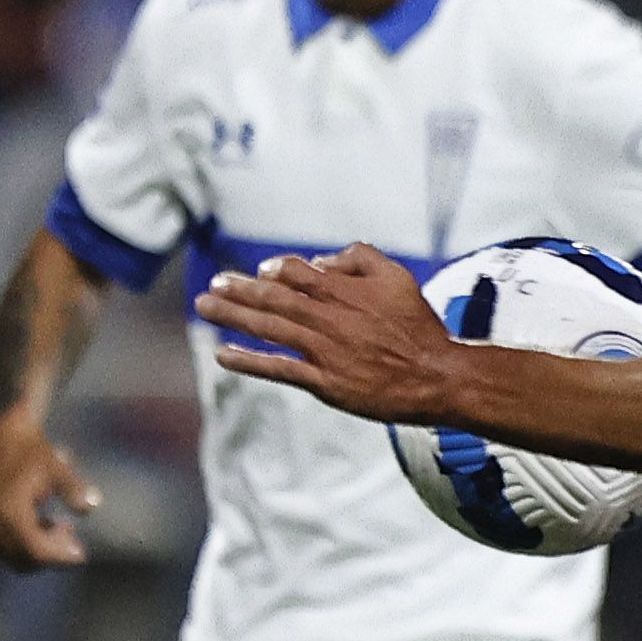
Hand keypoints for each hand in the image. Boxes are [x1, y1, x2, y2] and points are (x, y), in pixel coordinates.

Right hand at [0, 409, 98, 568]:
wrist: (6, 440)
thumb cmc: (34, 453)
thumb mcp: (57, 467)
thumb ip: (73, 488)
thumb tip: (91, 506)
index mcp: (9, 512)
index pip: (37, 550)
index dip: (61, 557)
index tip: (81, 555)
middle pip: (28, 559)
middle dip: (53, 552)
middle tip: (70, 531)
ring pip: (18, 559)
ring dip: (41, 550)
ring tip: (57, 525)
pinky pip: (7, 552)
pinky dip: (26, 547)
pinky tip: (41, 525)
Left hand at [196, 245, 457, 419]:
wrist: (435, 376)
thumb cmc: (417, 326)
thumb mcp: (397, 276)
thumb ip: (360, 258)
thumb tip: (321, 261)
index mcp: (345, 291)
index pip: (296, 273)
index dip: (273, 270)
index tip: (258, 271)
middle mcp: (329, 319)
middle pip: (274, 299)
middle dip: (239, 290)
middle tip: (212, 285)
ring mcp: (325, 352)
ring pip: (271, 329)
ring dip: (235, 317)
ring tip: (206, 306)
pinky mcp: (325, 382)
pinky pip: (280, 369)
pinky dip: (250, 362)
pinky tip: (224, 355)